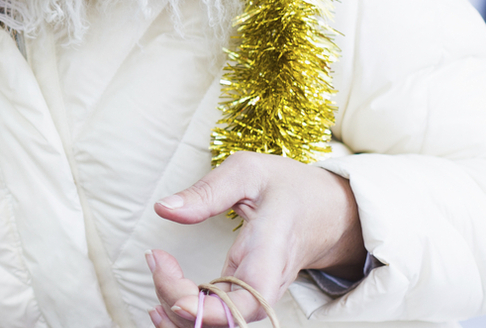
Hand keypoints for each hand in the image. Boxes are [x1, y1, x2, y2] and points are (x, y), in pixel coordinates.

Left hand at [144, 152, 365, 326]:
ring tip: (157, 275)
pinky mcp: (245, 294)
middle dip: (179, 302)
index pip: (248, 300)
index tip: (174, 294)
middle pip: (227, 319)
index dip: (210, 312)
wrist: (328, 210)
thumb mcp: (249, 172)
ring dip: (179, 312)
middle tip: (156, 260)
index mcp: (271, 251)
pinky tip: (165, 295)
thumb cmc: (290, 188)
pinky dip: (187, 311)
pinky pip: (217, 316)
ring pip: (220, 324)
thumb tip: (164, 208)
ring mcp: (257, 292)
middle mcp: (266, 282)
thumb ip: (207, 191)